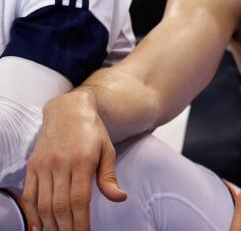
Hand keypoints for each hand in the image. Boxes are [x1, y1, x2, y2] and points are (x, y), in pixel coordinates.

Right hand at [22, 91, 126, 230]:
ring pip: (43, 203)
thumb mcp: (107, 150)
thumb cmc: (92, 132)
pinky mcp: (32, 165)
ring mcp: (43, 165)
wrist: (68, 111)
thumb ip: (109, 177)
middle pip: (60, 205)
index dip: (81, 221)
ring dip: (50, 224)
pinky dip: (33, 212)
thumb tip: (120, 198)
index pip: (80, 199)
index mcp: (82, 161)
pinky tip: (40, 225)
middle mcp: (60, 164)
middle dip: (66, 227)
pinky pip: (29, 194)